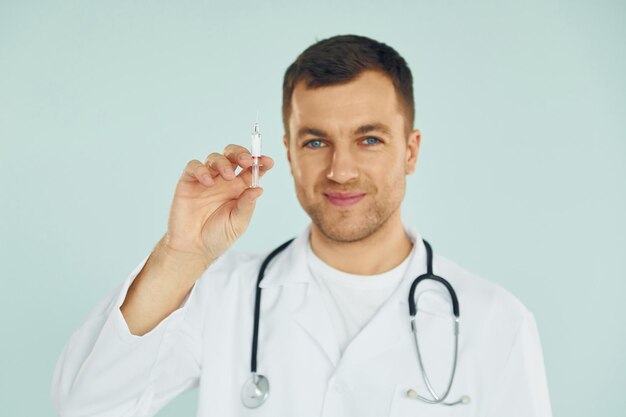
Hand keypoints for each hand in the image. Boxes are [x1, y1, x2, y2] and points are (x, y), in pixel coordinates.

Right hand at [163, 144, 273, 261]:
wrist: (193, 248)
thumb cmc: (218, 236)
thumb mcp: (238, 223)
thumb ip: (247, 205)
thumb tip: (259, 188)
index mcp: (240, 188)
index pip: (252, 169)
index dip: (260, 162)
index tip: (268, 162)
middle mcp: (224, 181)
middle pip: (233, 156)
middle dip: (241, 153)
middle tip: (247, 161)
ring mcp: (206, 180)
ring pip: (215, 158)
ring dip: (223, 162)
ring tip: (227, 175)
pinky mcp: (189, 182)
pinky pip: (194, 167)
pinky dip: (201, 170)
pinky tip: (208, 182)